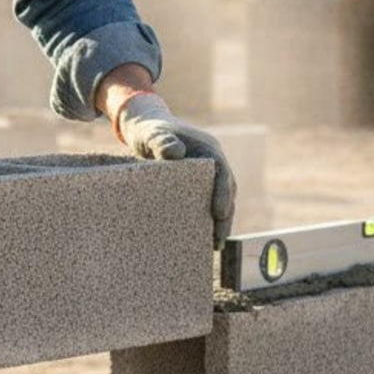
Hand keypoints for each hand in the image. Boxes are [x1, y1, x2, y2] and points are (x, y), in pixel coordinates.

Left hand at [113, 92, 236, 243]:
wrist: (145, 128)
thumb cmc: (148, 132)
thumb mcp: (151, 135)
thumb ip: (161, 141)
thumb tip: (176, 153)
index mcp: (208, 148)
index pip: (222, 172)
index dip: (224, 193)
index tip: (219, 214)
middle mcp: (213, 161)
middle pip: (227, 190)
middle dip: (225, 215)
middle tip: (219, 239)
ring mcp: (208, 173)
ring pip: (222, 198)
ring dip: (221, 221)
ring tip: (215, 245)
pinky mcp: (199, 183)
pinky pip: (210, 201)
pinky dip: (210, 218)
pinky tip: (205, 239)